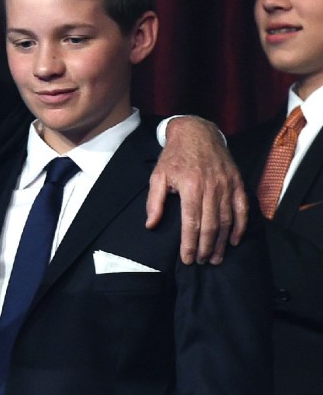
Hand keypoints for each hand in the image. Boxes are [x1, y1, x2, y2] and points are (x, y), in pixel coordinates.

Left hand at [145, 116, 247, 265]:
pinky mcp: (237, 182)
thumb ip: (155, 201)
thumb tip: (151, 225)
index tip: (187, 259)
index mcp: (190, 186)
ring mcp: (227, 185)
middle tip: (201, 262)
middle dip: (205, 247)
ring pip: (227, 220)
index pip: (191, 222)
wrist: (196, 132)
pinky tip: (233, 240)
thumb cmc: (174, 156)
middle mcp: (211, 187)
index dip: (189, 244)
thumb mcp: (158, 175)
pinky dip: (240, 226)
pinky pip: (242, 208)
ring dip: (221, 242)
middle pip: (211, 225)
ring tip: (215, 258)